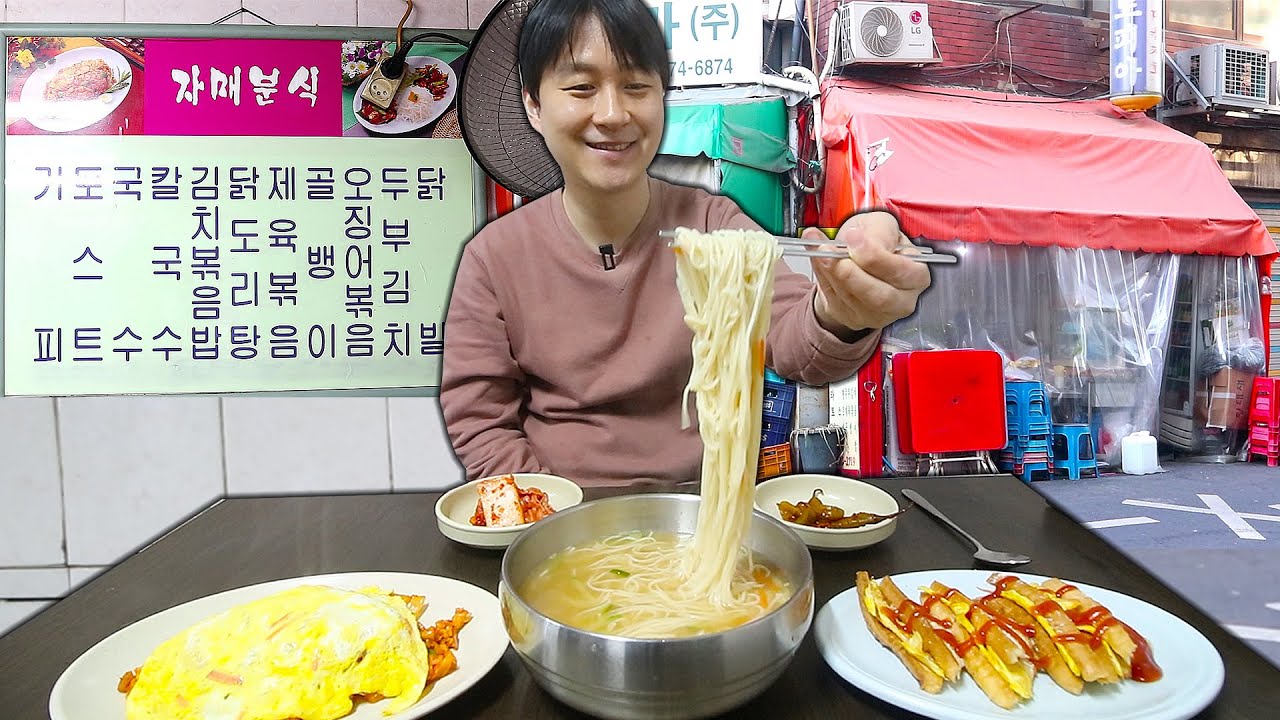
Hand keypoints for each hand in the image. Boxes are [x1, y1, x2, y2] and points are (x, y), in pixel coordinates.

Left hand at [807, 211, 930, 339]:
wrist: (857, 259)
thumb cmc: (877, 243)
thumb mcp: (882, 226)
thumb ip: (876, 232)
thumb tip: (857, 238)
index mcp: (916, 275)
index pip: (901, 272)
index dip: (875, 256)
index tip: (853, 238)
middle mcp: (901, 300)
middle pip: (878, 296)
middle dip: (851, 274)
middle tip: (831, 251)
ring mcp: (877, 314)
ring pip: (852, 299)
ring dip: (831, 272)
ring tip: (820, 249)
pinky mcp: (853, 318)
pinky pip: (834, 300)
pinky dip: (822, 277)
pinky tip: (819, 259)